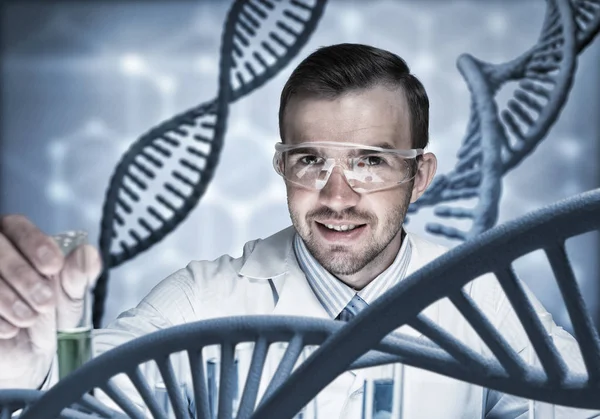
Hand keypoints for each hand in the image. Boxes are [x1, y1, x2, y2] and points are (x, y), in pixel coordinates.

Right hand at [0, 215, 101, 388]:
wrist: (30, 357)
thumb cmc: (50, 319)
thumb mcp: (70, 298)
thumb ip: (78, 276)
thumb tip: (88, 253)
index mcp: (19, 243)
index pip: (18, 226)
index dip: (35, 243)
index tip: (54, 265)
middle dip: (22, 274)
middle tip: (45, 300)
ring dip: (8, 298)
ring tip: (30, 318)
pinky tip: (10, 329)